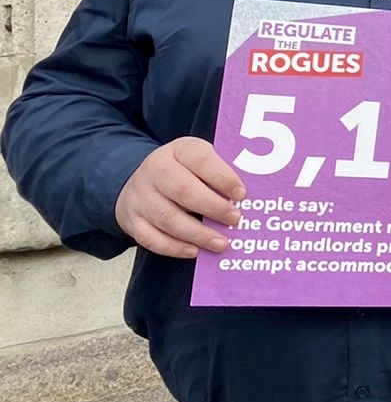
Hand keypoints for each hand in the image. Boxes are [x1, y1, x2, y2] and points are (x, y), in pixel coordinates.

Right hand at [114, 138, 243, 256]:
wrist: (138, 179)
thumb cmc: (184, 171)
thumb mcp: (200, 160)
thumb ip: (221, 171)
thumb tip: (248, 196)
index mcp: (179, 150)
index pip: (200, 159)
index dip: (223, 177)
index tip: (242, 194)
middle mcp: (155, 170)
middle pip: (182, 190)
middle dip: (212, 207)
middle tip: (235, 219)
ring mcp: (140, 196)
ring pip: (167, 218)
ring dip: (197, 234)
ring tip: (222, 243)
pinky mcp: (131, 220)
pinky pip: (150, 238)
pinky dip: (174, 247)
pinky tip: (195, 251)